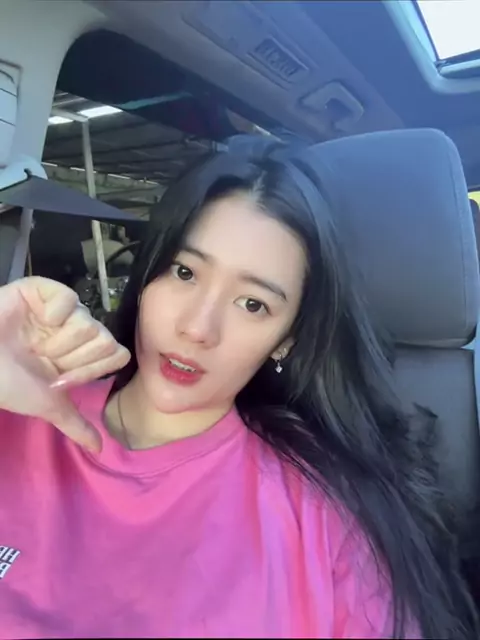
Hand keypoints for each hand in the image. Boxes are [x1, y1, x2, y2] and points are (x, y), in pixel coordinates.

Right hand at [0, 276, 129, 451]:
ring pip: (89, 324)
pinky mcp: (44, 290)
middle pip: (106, 340)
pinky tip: (36, 321)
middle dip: (71, 359)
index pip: (117, 355)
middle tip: (44, 359)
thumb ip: (75, 424)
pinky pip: (69, 299)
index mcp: (83, 352)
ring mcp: (63, 308)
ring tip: (34, 344)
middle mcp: (78, 328)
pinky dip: (52, 314)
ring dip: (57, 341)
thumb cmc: (8, 384)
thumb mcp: (47, 405)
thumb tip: (99, 449)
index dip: (89, 370)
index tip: (60, 378)